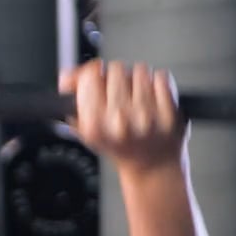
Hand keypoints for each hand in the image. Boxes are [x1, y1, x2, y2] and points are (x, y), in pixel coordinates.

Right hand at [59, 60, 186, 174]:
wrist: (153, 166)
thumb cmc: (120, 146)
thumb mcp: (87, 129)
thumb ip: (73, 100)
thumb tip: (67, 76)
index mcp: (95, 124)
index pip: (90, 75)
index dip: (94, 74)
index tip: (98, 79)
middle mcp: (119, 120)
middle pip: (116, 68)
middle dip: (118, 78)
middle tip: (121, 95)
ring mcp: (146, 116)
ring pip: (139, 70)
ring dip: (138, 80)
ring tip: (138, 99)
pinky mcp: (168, 112)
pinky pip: (161, 77)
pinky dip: (158, 84)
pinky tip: (154, 100)